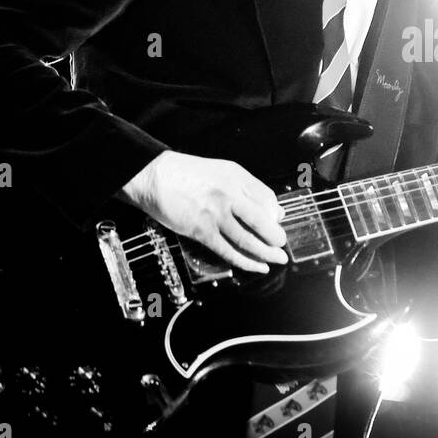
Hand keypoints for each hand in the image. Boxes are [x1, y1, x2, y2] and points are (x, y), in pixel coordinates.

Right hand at [118, 150, 287, 273]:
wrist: (155, 176)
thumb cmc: (187, 173)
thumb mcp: (223, 171)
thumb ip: (247, 188)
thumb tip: (272, 210)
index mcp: (237, 177)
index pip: (268, 198)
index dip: (276, 214)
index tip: (277, 221)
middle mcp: (229, 195)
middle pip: (263, 221)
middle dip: (277, 237)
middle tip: (282, 245)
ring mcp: (216, 215)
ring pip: (248, 240)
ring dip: (266, 253)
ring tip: (277, 259)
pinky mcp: (202, 231)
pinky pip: (229, 251)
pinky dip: (246, 261)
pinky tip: (257, 266)